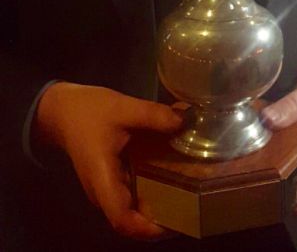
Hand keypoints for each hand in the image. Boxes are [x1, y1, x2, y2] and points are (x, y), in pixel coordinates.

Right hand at [33, 82, 182, 239]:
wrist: (62, 110)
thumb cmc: (88, 111)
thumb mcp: (123, 107)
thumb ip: (153, 115)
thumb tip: (185, 121)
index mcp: (102, 179)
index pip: (122, 220)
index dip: (148, 229)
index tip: (176, 223)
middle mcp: (103, 192)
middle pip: (131, 220)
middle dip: (161, 219)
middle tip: (194, 206)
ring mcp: (105, 189)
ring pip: (132, 209)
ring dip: (158, 206)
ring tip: (190, 194)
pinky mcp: (110, 180)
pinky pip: (131, 195)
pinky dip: (151, 191)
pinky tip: (173, 176)